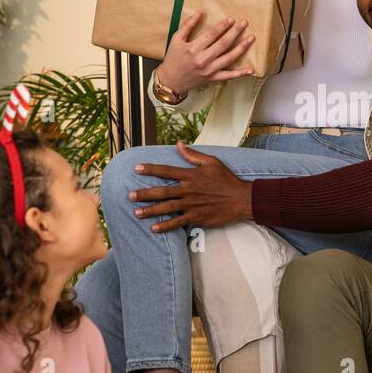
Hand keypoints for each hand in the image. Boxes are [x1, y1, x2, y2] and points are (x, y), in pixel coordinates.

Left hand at [130, 142, 253, 232]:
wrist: (241, 199)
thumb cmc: (227, 180)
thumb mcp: (212, 162)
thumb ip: (193, 155)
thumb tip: (179, 144)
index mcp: (191, 175)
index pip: (166, 171)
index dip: (150, 169)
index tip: (136, 168)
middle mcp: (188, 190)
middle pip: (162, 191)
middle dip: (144, 194)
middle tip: (130, 196)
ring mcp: (191, 204)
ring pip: (166, 207)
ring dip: (150, 210)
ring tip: (137, 213)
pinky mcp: (197, 217)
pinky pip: (178, 222)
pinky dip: (166, 226)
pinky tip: (154, 228)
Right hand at [158, 13, 255, 93]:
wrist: (171, 80)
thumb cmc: (173, 58)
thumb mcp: (176, 39)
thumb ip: (187, 26)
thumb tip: (199, 13)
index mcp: (193, 49)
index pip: (212, 35)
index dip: (223, 26)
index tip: (231, 19)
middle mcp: (203, 60)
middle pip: (223, 44)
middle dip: (235, 32)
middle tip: (244, 23)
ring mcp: (209, 70)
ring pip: (229, 58)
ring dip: (242, 48)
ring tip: (251, 38)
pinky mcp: (213, 78)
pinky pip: (229, 76)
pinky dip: (240, 74)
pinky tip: (250, 70)